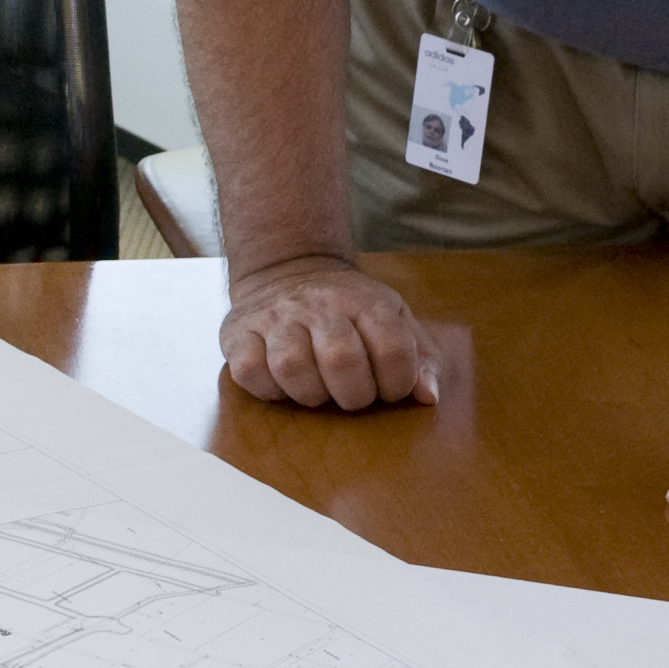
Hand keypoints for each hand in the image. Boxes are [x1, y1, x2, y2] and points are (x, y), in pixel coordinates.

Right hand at [221, 253, 439, 410]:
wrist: (288, 271)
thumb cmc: (348, 311)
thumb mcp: (393, 319)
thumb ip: (420, 357)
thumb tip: (428, 397)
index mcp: (366, 302)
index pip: (394, 351)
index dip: (398, 384)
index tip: (389, 388)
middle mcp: (321, 305)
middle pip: (342, 360)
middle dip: (354, 395)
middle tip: (352, 394)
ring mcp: (277, 317)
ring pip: (293, 366)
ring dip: (311, 394)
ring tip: (317, 389)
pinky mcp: (240, 333)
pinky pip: (250, 371)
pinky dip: (269, 389)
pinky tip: (282, 383)